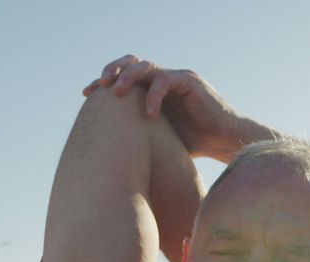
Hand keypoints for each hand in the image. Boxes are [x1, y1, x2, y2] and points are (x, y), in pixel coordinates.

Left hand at [82, 55, 243, 160]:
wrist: (223, 142)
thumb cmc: (191, 144)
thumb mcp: (156, 138)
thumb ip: (136, 133)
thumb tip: (106, 151)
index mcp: (151, 90)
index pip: (123, 76)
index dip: (104, 82)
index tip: (86, 94)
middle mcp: (162, 79)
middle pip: (131, 63)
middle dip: (112, 71)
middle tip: (99, 85)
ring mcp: (176, 78)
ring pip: (146, 66)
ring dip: (128, 77)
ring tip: (116, 93)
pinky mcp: (190, 81)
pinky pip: (165, 81)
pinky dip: (154, 96)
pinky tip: (148, 114)